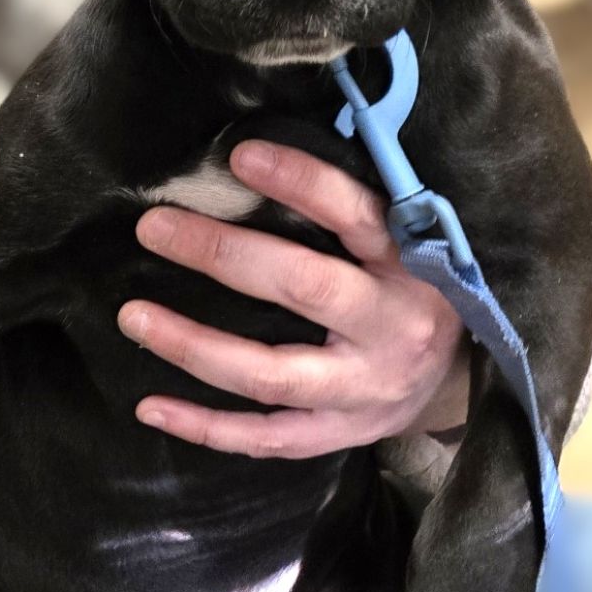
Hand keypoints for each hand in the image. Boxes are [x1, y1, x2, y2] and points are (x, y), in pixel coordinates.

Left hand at [118, 141, 468, 458]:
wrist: (456, 381)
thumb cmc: (415, 291)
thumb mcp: (410, 244)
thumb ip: (355, 209)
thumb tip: (263, 153)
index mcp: (414, 267)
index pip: (356, 214)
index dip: (302, 181)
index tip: (241, 155)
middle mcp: (392, 330)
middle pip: (302, 287)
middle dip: (221, 254)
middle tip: (153, 228)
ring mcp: (364, 391)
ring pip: (269, 374)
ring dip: (194, 346)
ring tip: (135, 316)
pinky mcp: (339, 434)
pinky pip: (265, 438)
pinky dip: (205, 427)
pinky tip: (150, 407)